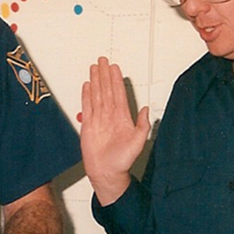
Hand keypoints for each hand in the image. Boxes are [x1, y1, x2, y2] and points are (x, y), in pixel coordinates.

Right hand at [80, 56, 149, 205]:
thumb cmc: (122, 161)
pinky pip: (87, 106)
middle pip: (107, 90)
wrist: (106, 172)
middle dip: (105, 74)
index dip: (116, 80)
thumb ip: (143, 125)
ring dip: (96, 81)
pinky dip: (86, 95)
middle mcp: (110, 115)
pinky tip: (87, 86)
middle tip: (103, 61)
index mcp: (122, 117)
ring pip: (97, 94)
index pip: (119, 93)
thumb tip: (147, 109)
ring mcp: (99, 119)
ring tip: (94, 68)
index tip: (115, 68)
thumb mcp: (138, 142)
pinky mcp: (88, 125)